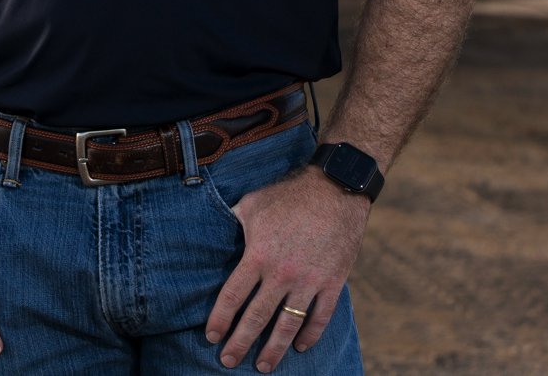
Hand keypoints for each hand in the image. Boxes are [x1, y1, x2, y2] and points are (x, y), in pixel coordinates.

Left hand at [206, 168, 370, 371]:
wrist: (336, 189)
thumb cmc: (289, 194)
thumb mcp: (252, 203)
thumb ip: (234, 222)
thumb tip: (217, 229)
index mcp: (258, 255)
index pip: (233, 297)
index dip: (220, 320)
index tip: (212, 336)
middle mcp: (281, 273)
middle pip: (256, 317)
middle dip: (240, 343)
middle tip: (228, 361)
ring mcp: (309, 280)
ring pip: (288, 324)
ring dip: (274, 349)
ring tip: (263, 366)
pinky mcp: (333, 281)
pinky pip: (320, 316)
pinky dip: (310, 334)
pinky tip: (300, 347)